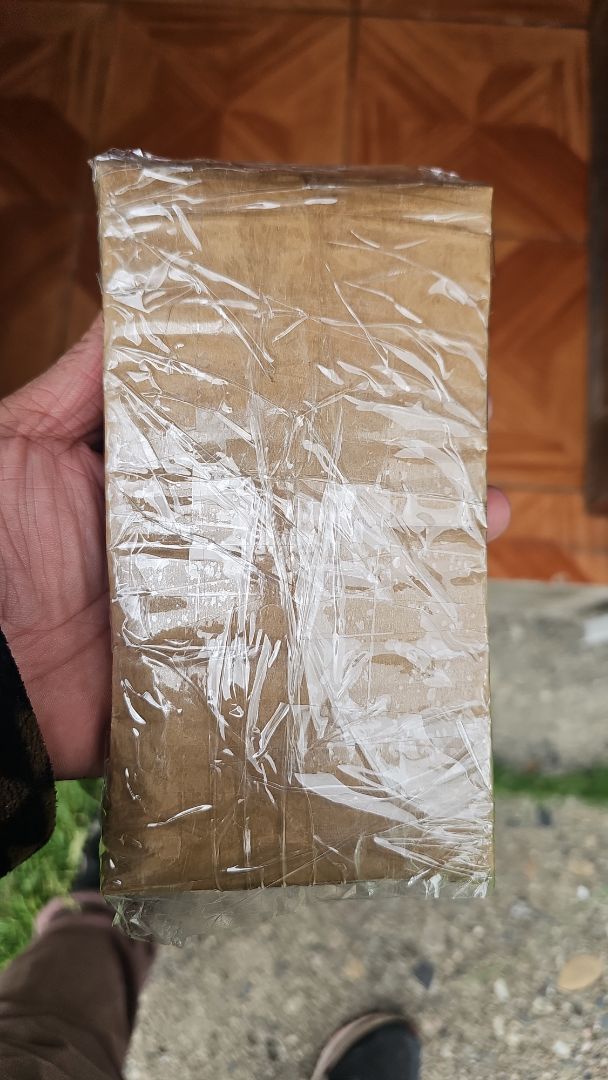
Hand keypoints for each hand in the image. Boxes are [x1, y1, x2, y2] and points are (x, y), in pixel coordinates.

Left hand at [0, 320, 510, 780]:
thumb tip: (132, 296)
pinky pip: (299, 665)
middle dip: (389, 479)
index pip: (259, 438)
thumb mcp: (22, 443)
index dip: (321, 410)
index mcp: (166, 487)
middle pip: (309, 509)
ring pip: (325, 582)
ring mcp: (221, 617)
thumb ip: (83, 382)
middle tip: (464, 444)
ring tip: (481, 520)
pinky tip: (429, 623)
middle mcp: (205, 548)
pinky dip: (362, 650)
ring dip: (403, 556)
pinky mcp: (222, 684)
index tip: (386, 375)